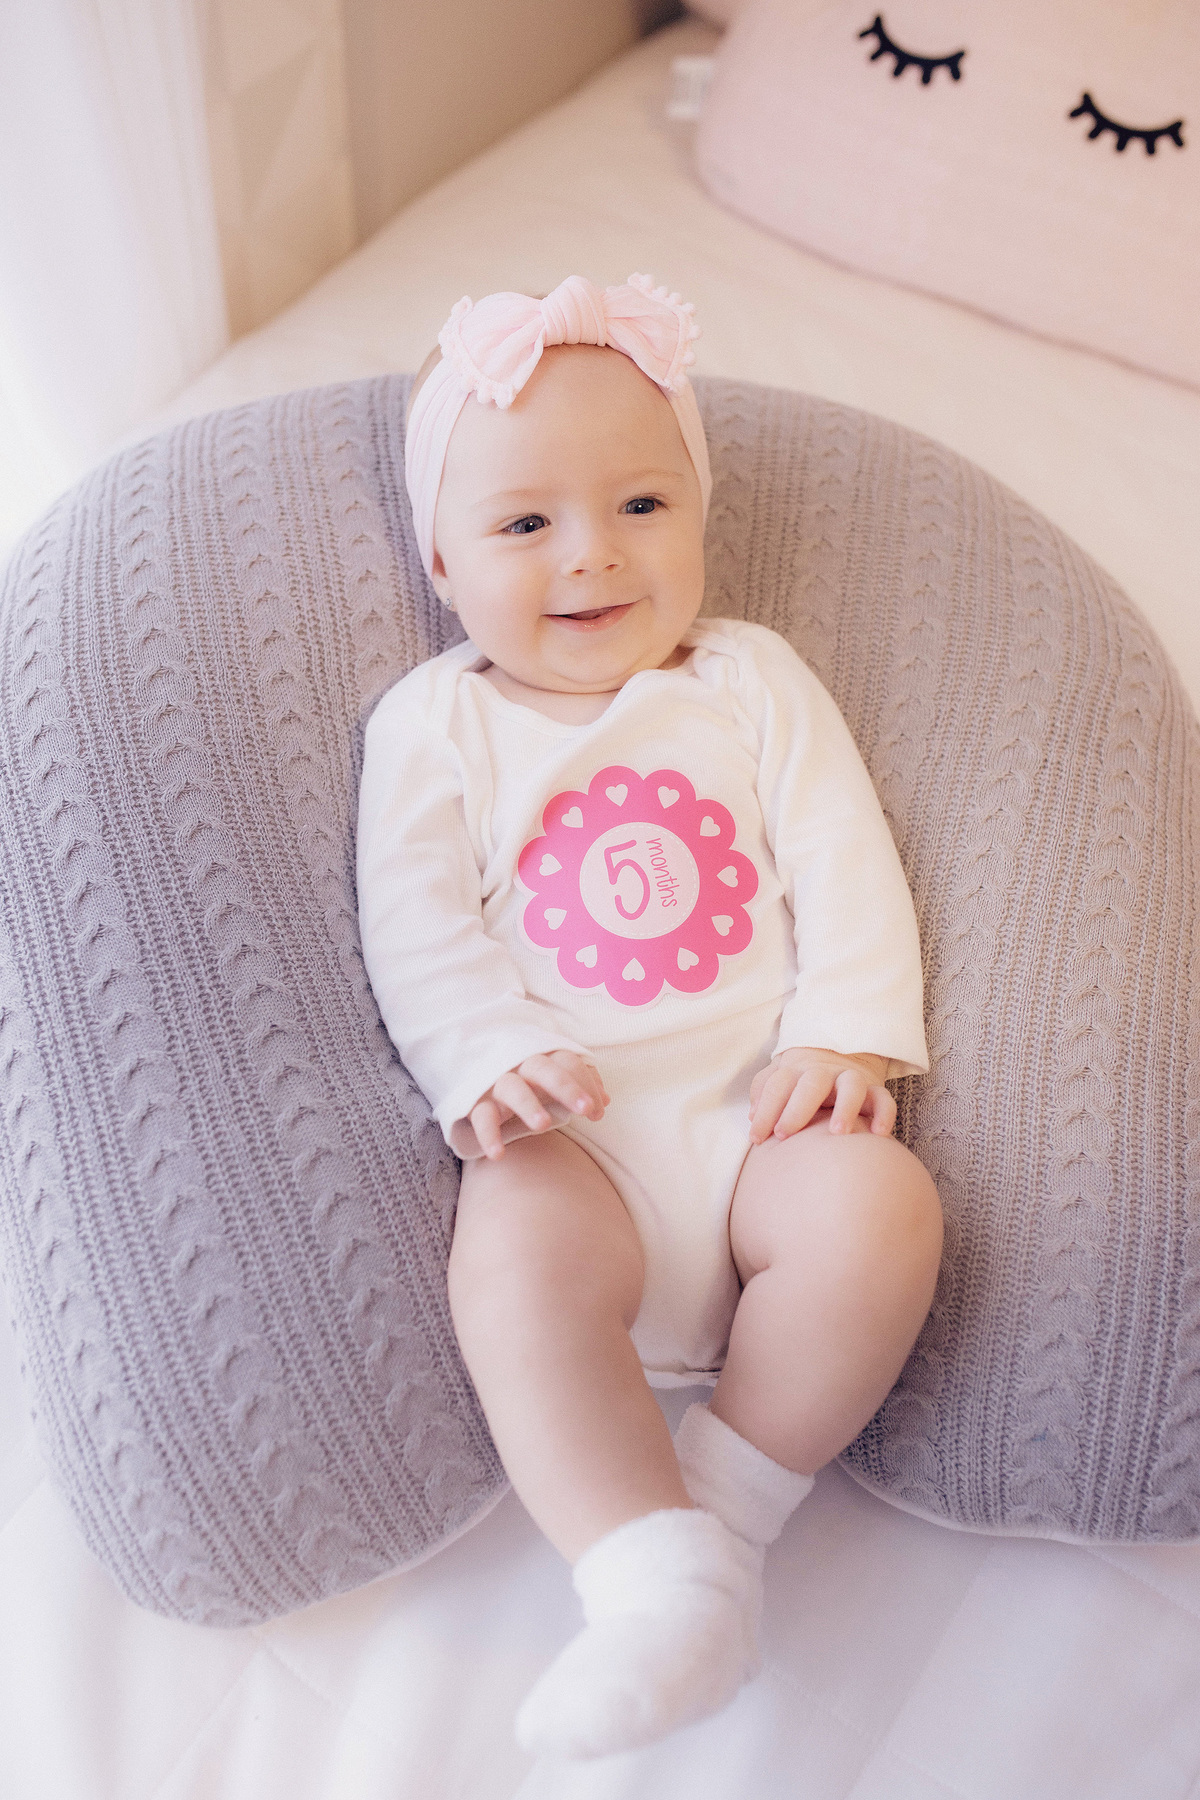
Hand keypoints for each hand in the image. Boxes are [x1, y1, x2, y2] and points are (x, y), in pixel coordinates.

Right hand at [469, 1051, 609, 1160]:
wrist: (477, 1077)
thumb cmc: (529, 1083)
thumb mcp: (553, 1081)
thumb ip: (580, 1085)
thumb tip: (604, 1100)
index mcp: (542, 1058)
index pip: (567, 1062)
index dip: (586, 1083)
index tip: (598, 1112)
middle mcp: (519, 1066)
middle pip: (542, 1068)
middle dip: (565, 1086)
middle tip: (585, 1109)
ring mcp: (496, 1083)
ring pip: (511, 1088)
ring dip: (528, 1104)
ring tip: (544, 1125)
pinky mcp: (476, 1103)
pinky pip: (481, 1117)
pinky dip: (488, 1134)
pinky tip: (498, 1155)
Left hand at [748, 1046, 894, 1143]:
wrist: (838, 1055)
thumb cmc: (800, 1081)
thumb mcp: (779, 1080)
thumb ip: (763, 1092)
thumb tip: (753, 1115)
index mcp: (796, 1071)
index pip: (777, 1085)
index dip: (765, 1110)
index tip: (757, 1138)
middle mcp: (823, 1073)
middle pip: (811, 1083)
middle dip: (796, 1109)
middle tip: (784, 1134)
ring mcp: (851, 1079)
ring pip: (852, 1085)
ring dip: (846, 1107)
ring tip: (838, 1133)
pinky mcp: (874, 1089)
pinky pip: (884, 1098)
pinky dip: (884, 1114)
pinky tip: (878, 1134)